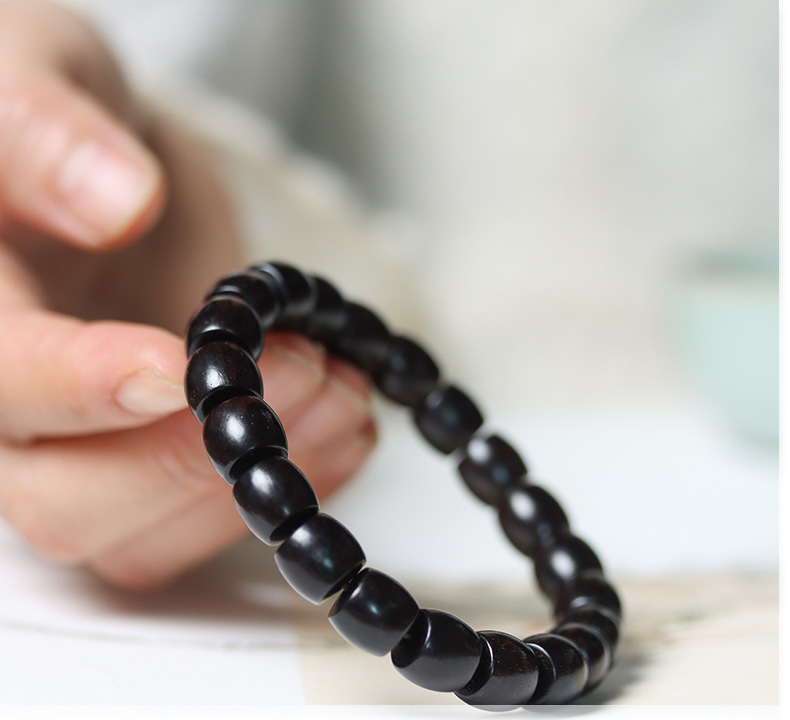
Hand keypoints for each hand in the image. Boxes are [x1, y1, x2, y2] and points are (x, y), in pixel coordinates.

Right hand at [0, 1, 375, 588]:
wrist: (92, 169)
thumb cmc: (52, 117)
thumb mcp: (32, 73)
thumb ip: (44, 132)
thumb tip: (117, 204)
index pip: (0, 381)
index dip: (84, 387)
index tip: (182, 368)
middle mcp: (10, 413)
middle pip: (71, 501)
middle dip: (201, 452)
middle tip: (308, 370)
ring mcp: (81, 451)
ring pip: (143, 537)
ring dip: (260, 482)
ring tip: (347, 393)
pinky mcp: (146, 465)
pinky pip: (199, 526)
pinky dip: (285, 489)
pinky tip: (344, 428)